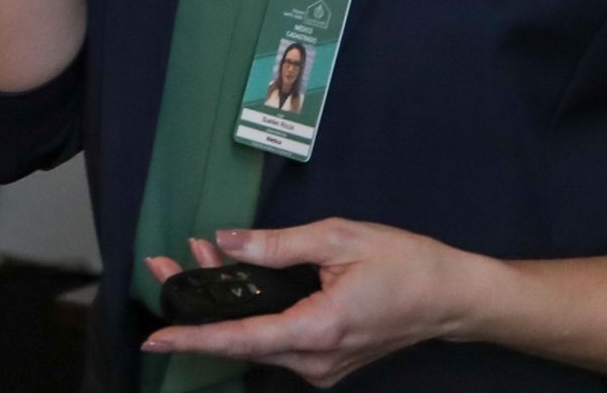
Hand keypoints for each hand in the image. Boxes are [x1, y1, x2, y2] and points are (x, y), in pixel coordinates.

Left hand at [140, 219, 485, 386]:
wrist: (452, 297)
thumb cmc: (405, 264)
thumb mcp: (338, 238)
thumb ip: (277, 245)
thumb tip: (227, 243)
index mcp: (318, 331)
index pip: (241, 339)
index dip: (194, 338)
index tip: (155, 337)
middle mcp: (315, 361)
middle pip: (240, 340)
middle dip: (197, 304)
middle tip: (162, 265)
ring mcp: (321, 367)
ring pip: (255, 340)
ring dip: (223, 304)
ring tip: (193, 259)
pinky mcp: (325, 361)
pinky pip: (275, 340)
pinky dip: (249, 311)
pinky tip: (233, 277)